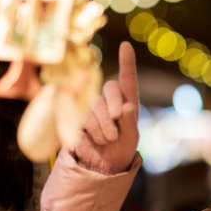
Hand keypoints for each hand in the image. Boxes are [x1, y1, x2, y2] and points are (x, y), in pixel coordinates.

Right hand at [73, 42, 139, 174]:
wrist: (102, 165)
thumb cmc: (121, 149)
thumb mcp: (131, 137)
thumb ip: (130, 121)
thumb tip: (127, 106)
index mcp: (127, 102)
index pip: (128, 79)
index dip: (127, 62)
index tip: (126, 45)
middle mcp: (109, 101)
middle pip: (110, 88)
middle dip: (115, 105)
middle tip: (118, 121)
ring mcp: (92, 108)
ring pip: (96, 105)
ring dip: (105, 125)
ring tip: (109, 139)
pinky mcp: (78, 118)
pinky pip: (84, 118)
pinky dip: (94, 131)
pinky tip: (96, 140)